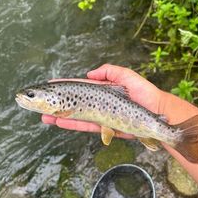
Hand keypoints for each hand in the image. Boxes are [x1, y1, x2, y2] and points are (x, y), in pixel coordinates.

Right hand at [41, 64, 162, 137]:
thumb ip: (109, 71)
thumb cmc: (144, 93)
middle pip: (75, 102)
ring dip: (60, 116)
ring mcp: (101, 115)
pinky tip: (59, 123)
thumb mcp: (126, 76)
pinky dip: (72, 124)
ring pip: (77, 116)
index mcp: (103, 89)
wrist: (156, 114)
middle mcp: (99, 102)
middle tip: (41, 105)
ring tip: (45, 117)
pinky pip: (86, 125)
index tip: (51, 85)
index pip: (80, 86)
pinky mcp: (105, 127)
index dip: (65, 86)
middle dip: (58, 104)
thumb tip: (89, 74)